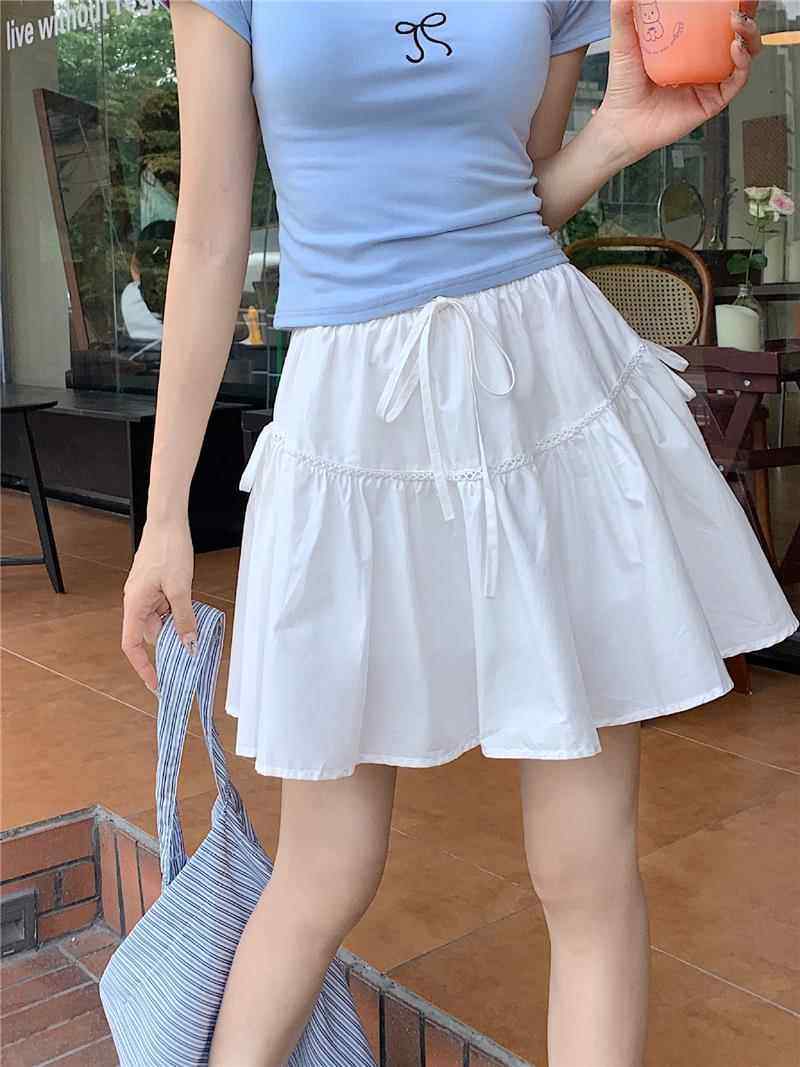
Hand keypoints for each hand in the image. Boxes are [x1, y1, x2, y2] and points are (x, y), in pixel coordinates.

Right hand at [122, 518, 196, 692]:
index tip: (156, 682)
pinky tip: (193, 613)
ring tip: (196, 632)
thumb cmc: (168, 550)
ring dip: (176, 627)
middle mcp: (136, 601)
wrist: (167, 522)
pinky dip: (177, 614)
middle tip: (189, 657)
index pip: (131, 644)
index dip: (142, 666)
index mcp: (134, 604)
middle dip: (168, 645)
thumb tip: (188, 644)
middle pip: (149, 634)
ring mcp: (145, 594)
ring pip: (160, 621)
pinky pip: (165, 608)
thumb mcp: (180, 588)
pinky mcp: (155, 586)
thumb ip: (183, 618)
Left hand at [596, 1, 760, 164]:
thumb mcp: (625, 43)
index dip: (728, 5)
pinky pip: (735, 81)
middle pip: (737, 35)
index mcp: (688, 46)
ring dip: (748, 35)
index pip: (716, 21)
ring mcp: (709, 82)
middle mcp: (702, 63)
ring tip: (738, 21)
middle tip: (741, 3)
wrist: (622, 124)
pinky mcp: (712, 101)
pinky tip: (734, 48)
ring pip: (743, 55)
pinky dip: (741, 64)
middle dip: (746, 16)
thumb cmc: (624, 88)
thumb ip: (625, 16)